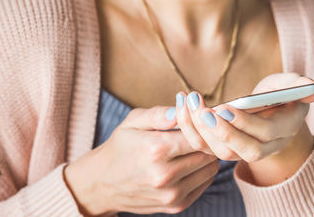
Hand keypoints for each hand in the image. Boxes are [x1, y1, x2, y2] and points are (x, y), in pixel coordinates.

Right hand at [64, 106, 218, 215]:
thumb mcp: (133, 122)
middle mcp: (164, 175)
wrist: (103, 184)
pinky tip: (187, 164)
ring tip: (191, 148)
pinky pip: (204, 184)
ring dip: (206, 157)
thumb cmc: (120, 147)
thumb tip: (181, 108)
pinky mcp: (175, 206)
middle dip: (206, 140)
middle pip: (208, 152)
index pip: (198, 135)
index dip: (203, 125)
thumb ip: (158, 114)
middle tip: (199, 132)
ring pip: (210, 169)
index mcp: (155, 149)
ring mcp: (171, 194)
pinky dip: (201, 172)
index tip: (201, 119)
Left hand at [175, 73, 313, 184]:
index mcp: (282, 131)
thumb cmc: (280, 94)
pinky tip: (180, 103)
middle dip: (219, 130)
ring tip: (188, 101)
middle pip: (239, 150)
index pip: (263, 135)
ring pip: (216, 151)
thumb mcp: (291, 85)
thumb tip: (313, 89)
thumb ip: (300, 85)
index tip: (224, 107)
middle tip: (201, 109)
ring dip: (198, 128)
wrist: (269, 112)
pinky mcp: (220, 147)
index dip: (244, 123)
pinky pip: (201, 144)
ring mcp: (239, 151)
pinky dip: (187, 127)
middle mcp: (262, 147)